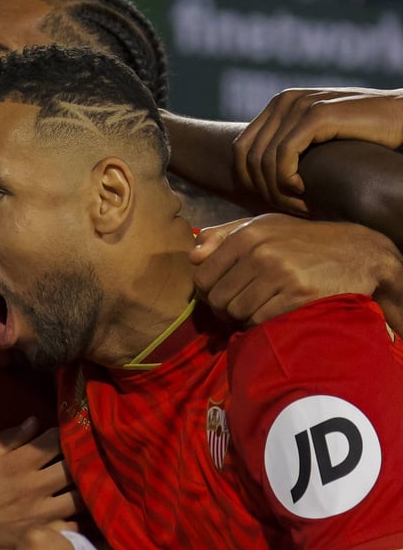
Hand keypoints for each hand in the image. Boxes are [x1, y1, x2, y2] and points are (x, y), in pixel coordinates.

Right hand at [0, 417, 78, 549]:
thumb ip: (5, 441)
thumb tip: (34, 422)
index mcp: (16, 464)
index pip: (55, 440)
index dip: (62, 434)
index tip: (62, 435)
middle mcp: (33, 487)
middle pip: (75, 466)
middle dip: (78, 460)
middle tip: (74, 461)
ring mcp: (40, 514)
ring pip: (80, 496)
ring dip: (81, 489)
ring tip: (74, 487)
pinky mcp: (40, 537)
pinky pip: (73, 527)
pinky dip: (74, 519)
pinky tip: (67, 516)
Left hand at [191, 213, 402, 324]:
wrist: (357, 252)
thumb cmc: (301, 241)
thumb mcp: (264, 226)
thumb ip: (223, 235)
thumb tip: (192, 255)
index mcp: (247, 235)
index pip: (202, 277)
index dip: (206, 292)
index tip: (220, 295)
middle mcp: (261, 253)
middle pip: (217, 299)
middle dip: (224, 308)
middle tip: (238, 307)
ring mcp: (280, 275)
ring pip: (237, 312)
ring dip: (243, 317)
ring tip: (257, 308)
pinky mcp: (298, 295)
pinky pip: (261, 321)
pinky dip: (262, 323)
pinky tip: (273, 313)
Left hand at [234, 87, 402, 208]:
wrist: (402, 118)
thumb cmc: (362, 138)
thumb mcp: (316, 141)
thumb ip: (288, 148)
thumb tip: (253, 180)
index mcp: (278, 105)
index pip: (240, 149)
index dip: (248, 181)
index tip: (270, 202)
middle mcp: (283, 101)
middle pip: (247, 156)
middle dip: (261, 189)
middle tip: (286, 207)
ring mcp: (298, 104)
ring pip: (263, 159)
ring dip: (276, 190)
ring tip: (298, 205)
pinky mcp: (316, 114)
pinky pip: (283, 156)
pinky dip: (287, 180)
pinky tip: (304, 191)